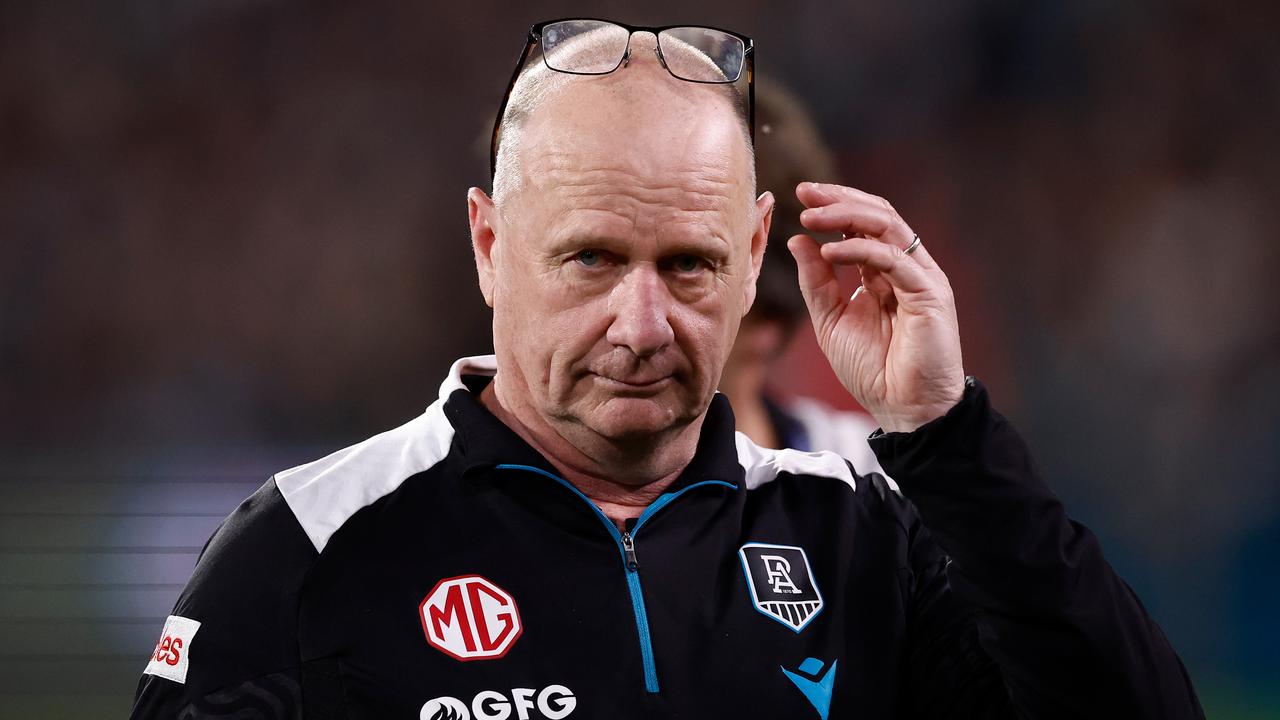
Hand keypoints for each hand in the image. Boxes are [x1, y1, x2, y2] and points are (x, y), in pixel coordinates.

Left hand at [787, 182, 964, 432]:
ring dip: (847, 216)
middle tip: (805, 192)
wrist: (904, 409)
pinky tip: (829, 250)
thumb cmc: (873, 370)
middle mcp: (908, 268)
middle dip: (839, 199)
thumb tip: (798, 239)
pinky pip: (893, 260)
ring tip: (812, 216)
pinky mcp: (930, 294)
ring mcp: (922, 278)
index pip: (863, 223)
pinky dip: (860, 250)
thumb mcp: (831, 320)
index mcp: (886, 272)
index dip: (834, 205)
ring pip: (888, 227)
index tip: (801, 195)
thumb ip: (817, 281)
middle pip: (878, 215)